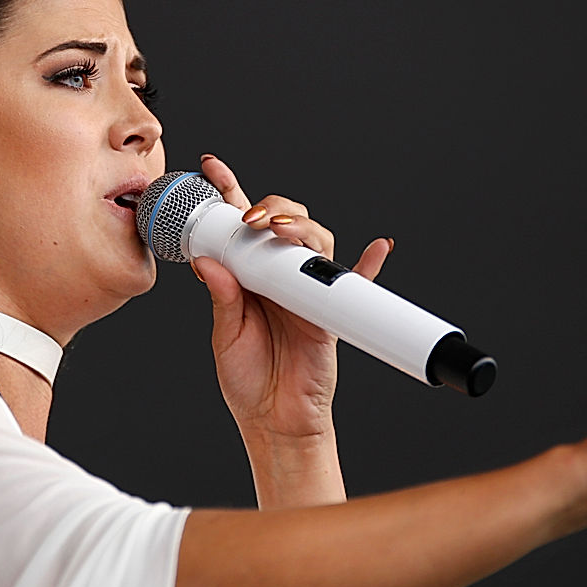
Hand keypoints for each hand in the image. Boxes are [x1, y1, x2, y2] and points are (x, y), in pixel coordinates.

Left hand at [192, 155, 392, 442]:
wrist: (273, 420)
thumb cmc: (248, 378)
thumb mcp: (225, 334)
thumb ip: (222, 296)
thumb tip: (208, 260)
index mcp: (249, 276)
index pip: (239, 225)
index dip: (228, 192)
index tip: (211, 167)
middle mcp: (280, 276)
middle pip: (283, 224)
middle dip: (270, 208)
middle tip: (251, 216)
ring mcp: (307, 291)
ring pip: (314, 243)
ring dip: (301, 228)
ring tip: (279, 230)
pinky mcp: (331, 312)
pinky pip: (358, 283)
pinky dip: (371, 264)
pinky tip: (378, 248)